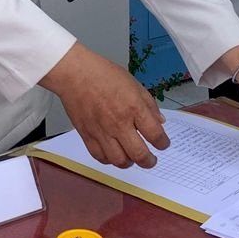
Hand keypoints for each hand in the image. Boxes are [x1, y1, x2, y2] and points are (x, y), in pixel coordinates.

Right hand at [41, 42, 168, 168]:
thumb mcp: (134, 84)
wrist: (75, 74)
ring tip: (132, 158)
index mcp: (133, 108)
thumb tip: (159, 121)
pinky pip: (100, 157)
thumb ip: (149, 105)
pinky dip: (109, 160)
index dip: (163, 143)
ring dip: (130, 163)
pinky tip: (113, 154)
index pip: (155, 135)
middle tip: (151, 160)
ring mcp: (102, 131)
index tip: (163, 143)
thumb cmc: (103, 74)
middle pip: (139, 154)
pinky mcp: (87, 135)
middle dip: (149, 161)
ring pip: (119, 161)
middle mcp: (119, 123)